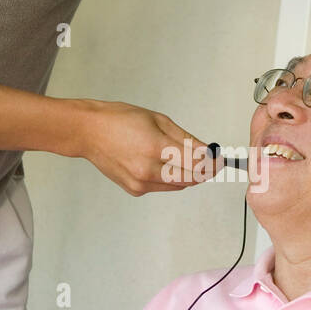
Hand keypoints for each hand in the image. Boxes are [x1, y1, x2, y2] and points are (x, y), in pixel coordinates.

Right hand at [71, 100, 221, 195]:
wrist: (89, 132)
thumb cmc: (119, 120)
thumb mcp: (158, 120)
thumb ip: (186, 139)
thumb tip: (207, 151)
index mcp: (156, 148)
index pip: (197, 163)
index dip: (213, 163)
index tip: (221, 159)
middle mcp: (148, 170)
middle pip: (191, 178)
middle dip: (205, 170)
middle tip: (210, 160)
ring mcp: (141, 183)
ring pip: (179, 185)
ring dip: (188, 175)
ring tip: (183, 158)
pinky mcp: (135, 190)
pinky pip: (163, 187)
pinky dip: (170, 178)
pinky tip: (161, 164)